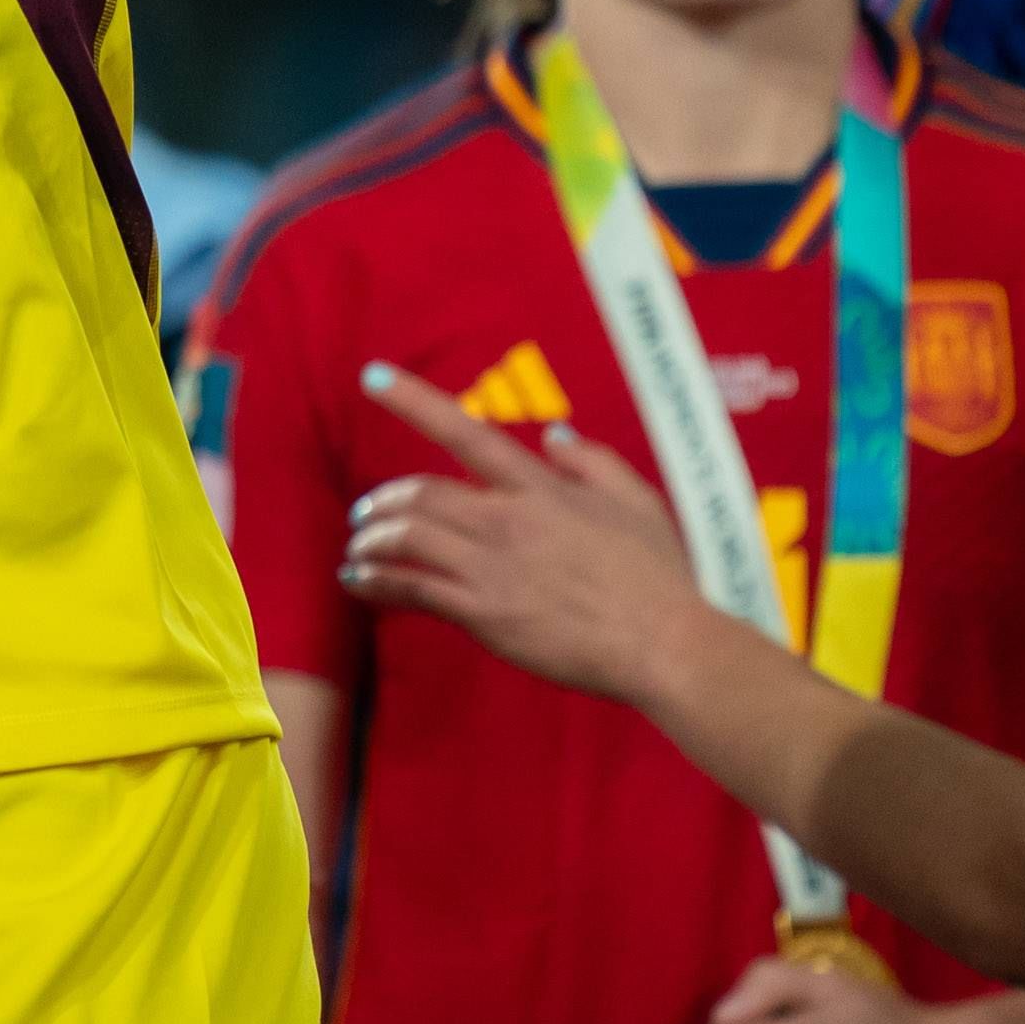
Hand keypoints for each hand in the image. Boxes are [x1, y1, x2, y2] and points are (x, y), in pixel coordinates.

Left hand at [338, 361, 707, 704]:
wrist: (666, 646)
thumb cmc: (658, 578)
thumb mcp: (637, 502)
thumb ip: (593, 462)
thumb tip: (555, 434)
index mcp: (541, 489)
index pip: (466, 433)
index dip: (414, 402)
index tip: (372, 377)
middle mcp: (508, 521)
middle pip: (420, 494)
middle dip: (380, 501)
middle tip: (367, 512)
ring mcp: (493, 568)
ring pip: (406, 537)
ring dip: (371, 539)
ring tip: (360, 547)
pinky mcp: (484, 613)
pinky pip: (412, 589)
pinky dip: (375, 581)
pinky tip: (358, 581)